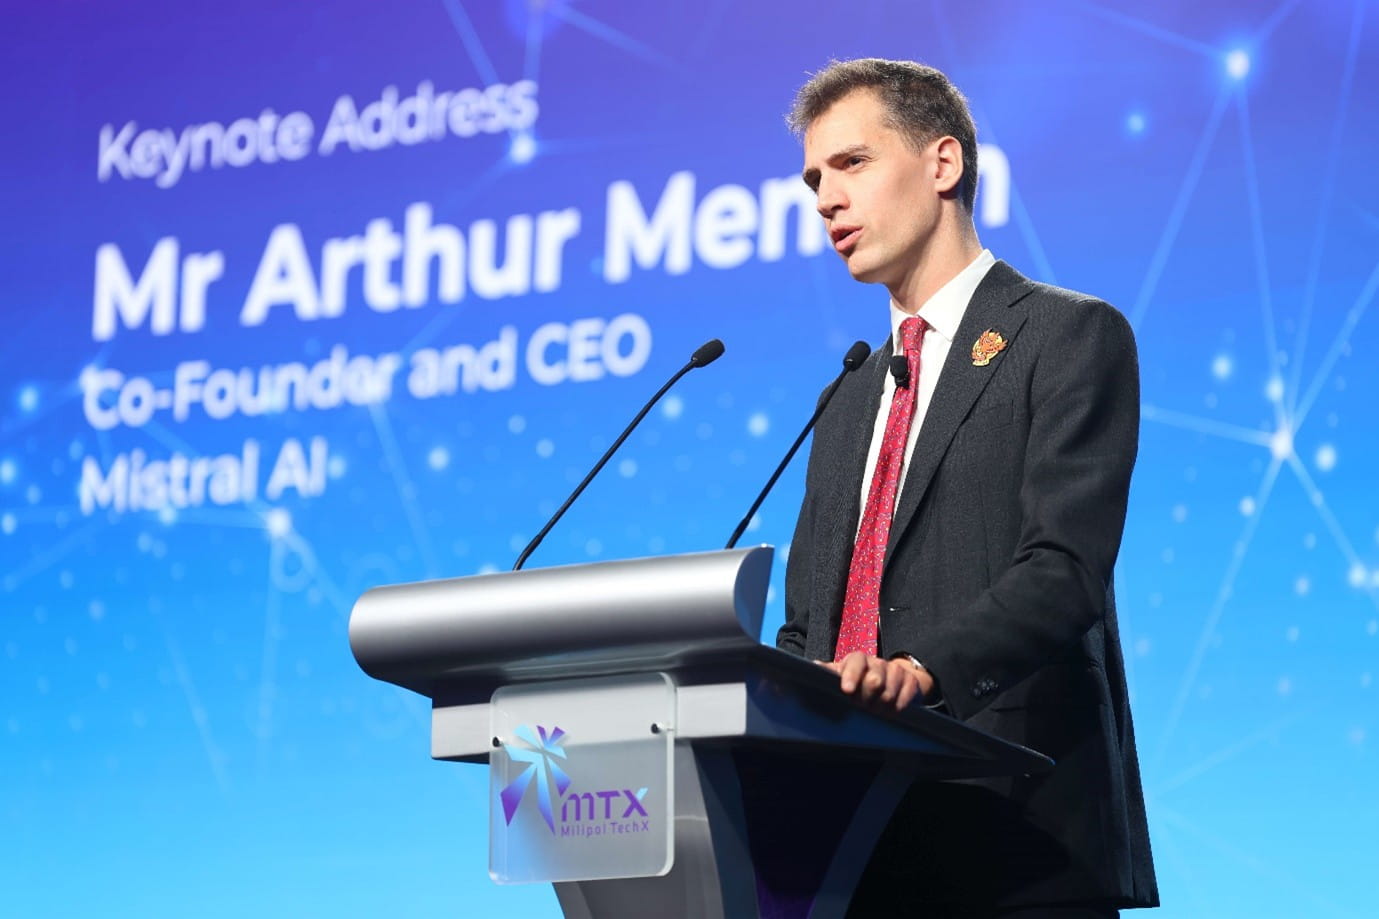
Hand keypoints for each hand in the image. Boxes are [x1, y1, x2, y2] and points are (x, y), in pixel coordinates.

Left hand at [817, 651, 933, 711]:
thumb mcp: (841, 675)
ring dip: (881, 706)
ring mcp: (895, 671)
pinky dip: (897, 708)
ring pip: (889, 692)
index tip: (847, 690)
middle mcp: (877, 663)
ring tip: (875, 711)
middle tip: (862, 708)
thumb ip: (828, 673)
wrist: (890, 679)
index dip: (852, 675)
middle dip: (867, 699)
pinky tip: (891, 711)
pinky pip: (905, 697)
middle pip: (875, 680)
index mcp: (858, 661)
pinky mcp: (911, 681)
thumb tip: (814, 667)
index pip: (856, 662)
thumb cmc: (859, 680)